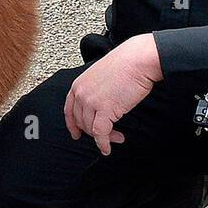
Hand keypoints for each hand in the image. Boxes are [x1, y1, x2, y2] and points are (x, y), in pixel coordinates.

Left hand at [63, 34, 162, 154]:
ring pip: (91, 129)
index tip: (76, 133)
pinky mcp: (105, 110)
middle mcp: (81, 94)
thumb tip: (100, 106)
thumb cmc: (126, 65)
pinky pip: (100, 133)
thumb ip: (95, 90)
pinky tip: (108, 147)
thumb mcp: (101, 76)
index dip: (72, 125)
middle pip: (81, 122)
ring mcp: (91, 102)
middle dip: (93, 132)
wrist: (138, 60)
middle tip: (107, 136)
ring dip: (104, 137)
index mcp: (78, 84)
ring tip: (117, 137)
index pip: (69, 110)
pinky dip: (104, 143)